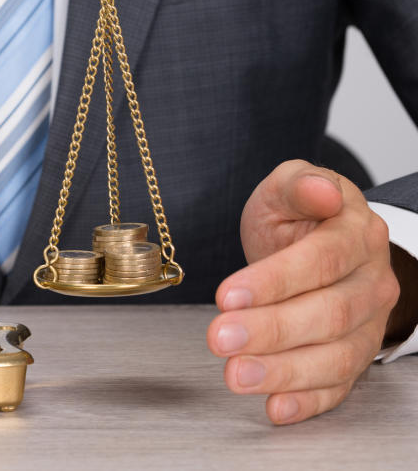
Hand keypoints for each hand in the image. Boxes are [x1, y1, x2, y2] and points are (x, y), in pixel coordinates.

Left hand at [207, 160, 398, 424]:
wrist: (320, 240)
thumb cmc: (299, 216)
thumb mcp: (288, 186)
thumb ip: (300, 185)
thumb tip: (322, 190)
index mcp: (357, 235)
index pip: (321, 261)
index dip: (275, 281)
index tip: (227, 295)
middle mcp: (371, 282)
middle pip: (329, 313)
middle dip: (271, 330)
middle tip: (220, 338)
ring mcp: (368, 323)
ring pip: (336, 356)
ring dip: (284, 372)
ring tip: (236, 375)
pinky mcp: (355, 356)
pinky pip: (339, 386)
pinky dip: (308, 401)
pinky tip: (275, 407)